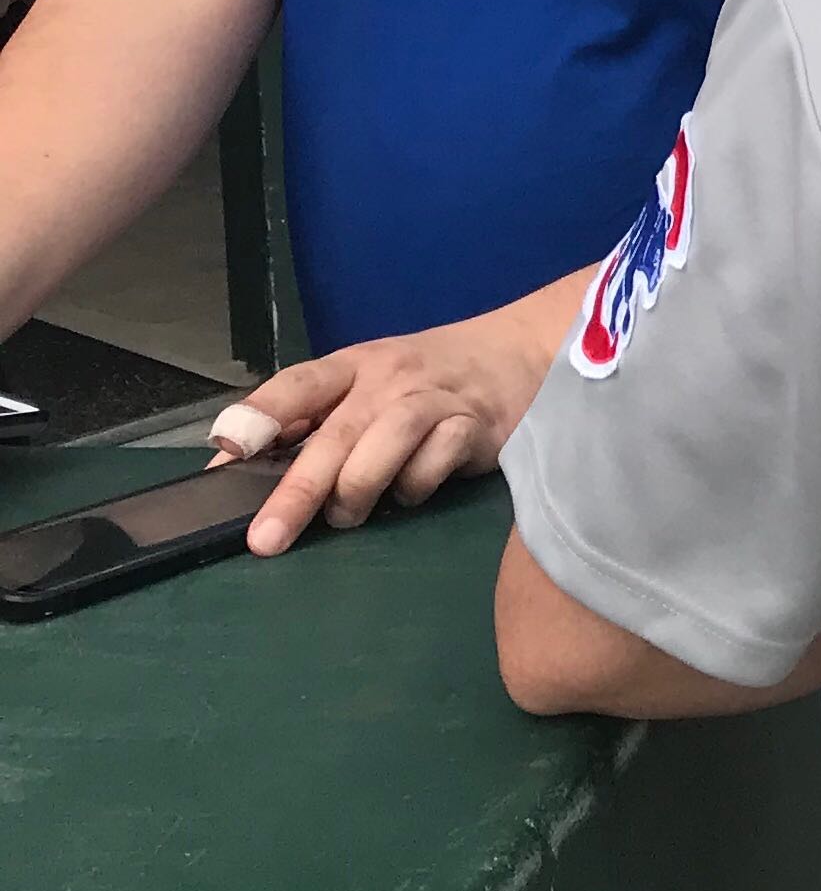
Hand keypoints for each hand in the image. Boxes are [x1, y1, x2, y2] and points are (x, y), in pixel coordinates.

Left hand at [213, 287, 571, 552]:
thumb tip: (234, 461)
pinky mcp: (475, 427)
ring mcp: (436, 400)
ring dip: (357, 491)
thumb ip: (311, 417)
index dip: (263, 413)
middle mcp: (390, 379)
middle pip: (338, 434)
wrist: (519, 351)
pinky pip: (436, 464)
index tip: (230, 447)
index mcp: (353, 365)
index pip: (299, 383)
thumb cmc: (426, 376)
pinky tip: (409, 493)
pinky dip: (415, 487)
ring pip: (387, 445)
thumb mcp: (367, 380)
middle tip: (266, 539)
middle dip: (298, 490)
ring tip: (345, 516)